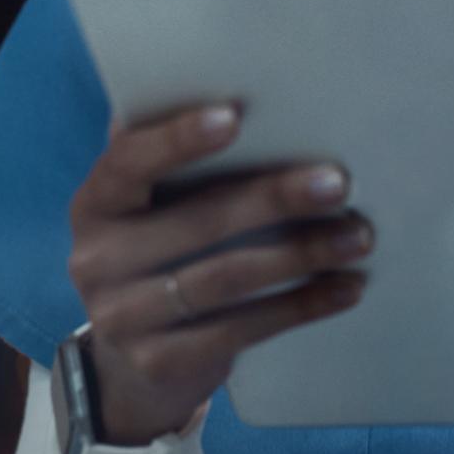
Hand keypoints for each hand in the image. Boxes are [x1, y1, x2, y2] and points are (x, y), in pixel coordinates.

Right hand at [67, 103, 372, 444]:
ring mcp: (123, 317)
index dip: (177, 138)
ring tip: (357, 237)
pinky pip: (241, 329)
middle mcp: (96, 259)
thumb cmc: (161, 252)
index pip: (128, 161)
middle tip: (337, 183)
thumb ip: (176, 161)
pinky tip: (345, 288)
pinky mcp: (160, 362)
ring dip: (301, 254)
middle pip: (197, 222)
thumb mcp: (153, 207)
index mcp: (96, 203)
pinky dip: (300, 306)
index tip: (234, 116)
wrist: (133, 361)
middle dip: (274, 199)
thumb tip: (238, 91)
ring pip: (226, 278)